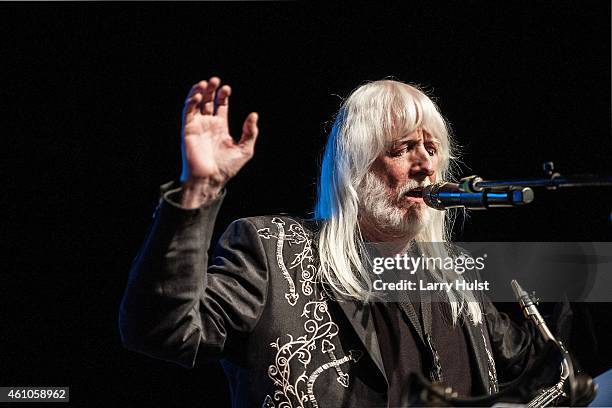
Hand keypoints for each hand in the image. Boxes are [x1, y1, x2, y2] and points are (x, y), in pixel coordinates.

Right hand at [179, 77, 258, 206]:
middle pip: (207, 101)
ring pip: (195, 104)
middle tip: (215, 80)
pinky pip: (187, 112)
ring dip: (198, 91)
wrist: (210, 179)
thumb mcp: (245, 149)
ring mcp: (197, 126)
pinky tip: (197, 95)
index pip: (221, 106)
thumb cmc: (227, 168)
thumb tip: (253, 115)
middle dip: (211, 89)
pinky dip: (190, 102)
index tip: (227, 88)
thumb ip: (250, 132)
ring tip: (205, 83)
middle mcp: (208, 125)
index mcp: (220, 128)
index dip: (223, 95)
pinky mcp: (188, 130)